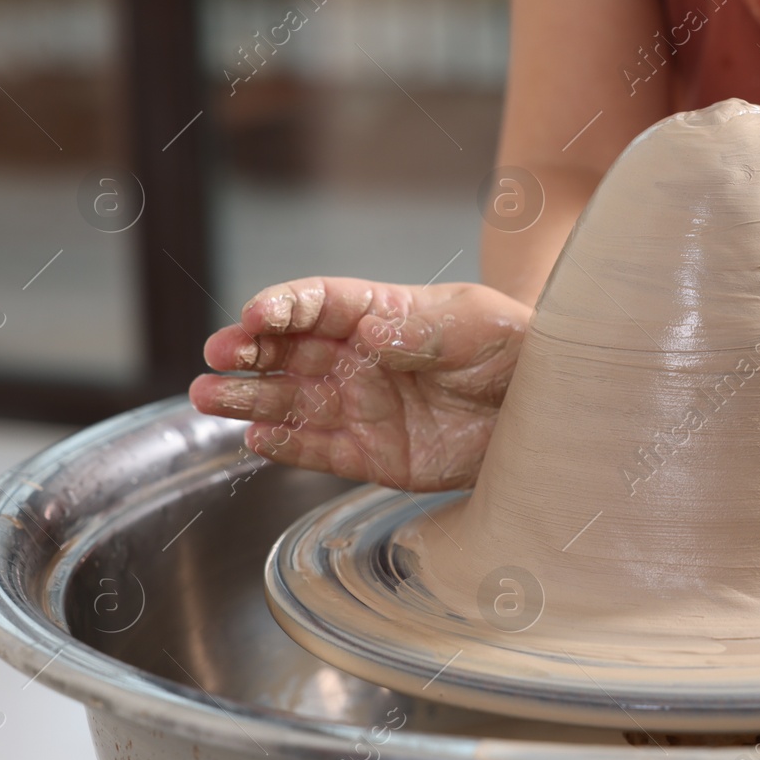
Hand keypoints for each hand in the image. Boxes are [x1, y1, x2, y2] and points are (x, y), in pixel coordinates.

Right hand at [189, 278, 529, 490]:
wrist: (551, 410)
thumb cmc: (518, 348)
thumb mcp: (476, 326)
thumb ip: (419, 331)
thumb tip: (370, 335)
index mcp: (384, 315)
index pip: (319, 303)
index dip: (283, 306)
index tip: (255, 315)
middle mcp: (363, 360)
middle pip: (290, 351)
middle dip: (248, 351)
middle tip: (217, 357)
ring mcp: (365, 408)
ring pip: (292, 400)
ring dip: (249, 397)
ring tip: (209, 398)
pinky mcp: (376, 456)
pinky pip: (319, 450)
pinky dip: (286, 445)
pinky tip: (254, 439)